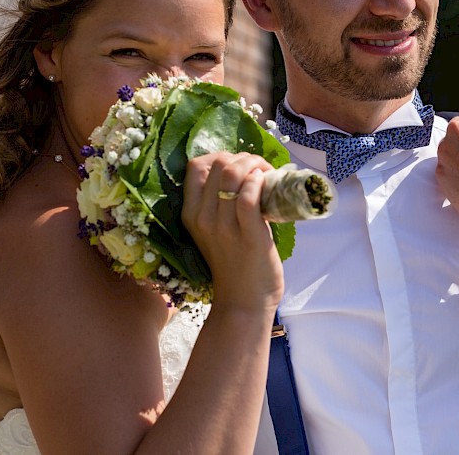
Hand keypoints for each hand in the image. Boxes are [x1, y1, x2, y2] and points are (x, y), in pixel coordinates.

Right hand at [181, 152, 283, 313]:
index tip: (239, 165)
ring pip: (233, 174)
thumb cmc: (233, 264)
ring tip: (268, 174)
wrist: (243, 302)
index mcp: (190, 214)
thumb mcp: (212, 232)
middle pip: (218, 163)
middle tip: (260, 168)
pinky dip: (260, 181)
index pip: (195, 166)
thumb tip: (243, 171)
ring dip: (255, 165)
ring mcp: (224, 226)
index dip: (220, 156)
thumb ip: (218, 204)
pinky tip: (268, 184)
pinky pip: (249, 195)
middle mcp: (203, 217)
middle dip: (243, 157)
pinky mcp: (249, 235)